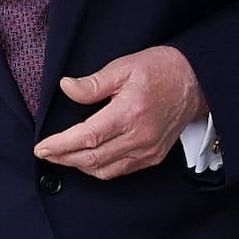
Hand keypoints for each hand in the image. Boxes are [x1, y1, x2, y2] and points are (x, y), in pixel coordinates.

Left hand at [34, 45, 208, 179]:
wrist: (197, 82)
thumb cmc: (160, 70)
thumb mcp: (123, 67)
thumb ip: (93, 83)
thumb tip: (66, 87)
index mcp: (130, 113)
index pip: (87, 137)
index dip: (61, 145)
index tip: (41, 147)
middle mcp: (140, 137)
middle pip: (93, 158)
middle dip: (63, 158)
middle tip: (44, 153)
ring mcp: (149, 150)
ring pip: (106, 170)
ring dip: (79, 166)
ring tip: (60, 157)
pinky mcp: (154, 156)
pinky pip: (121, 170)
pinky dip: (100, 169)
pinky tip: (86, 160)